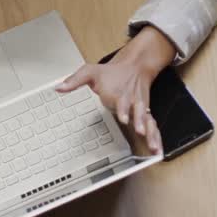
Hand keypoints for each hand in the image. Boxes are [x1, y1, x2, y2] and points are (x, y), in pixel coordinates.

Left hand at [57, 26, 174, 153]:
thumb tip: (58, 87)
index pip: (121, 101)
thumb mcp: (89, 71)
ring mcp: (140, 108)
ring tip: (153, 147)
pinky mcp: (146, 114)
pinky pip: (153, 127)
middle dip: (139, 121)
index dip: (122, 109)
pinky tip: (158, 150)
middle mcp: (131, 101)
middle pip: (138, 111)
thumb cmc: (111, 72)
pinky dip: (157, 138)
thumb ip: (74, 80)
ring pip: (148, 121)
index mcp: (118, 92)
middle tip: (140, 130)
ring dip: (151, 133)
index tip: (123, 117)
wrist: (134, 66)